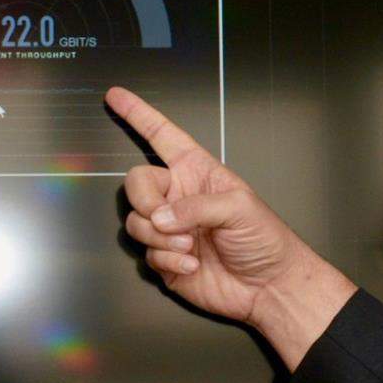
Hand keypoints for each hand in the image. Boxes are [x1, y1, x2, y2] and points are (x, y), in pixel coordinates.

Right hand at [107, 86, 354, 367]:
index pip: (161, 135)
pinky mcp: (165, 261)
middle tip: (166, 221)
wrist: (268, 286)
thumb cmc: (264, 238)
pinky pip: (146, 255)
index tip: (114, 96)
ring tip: (191, 249)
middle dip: (146, 203)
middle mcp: (178, 197)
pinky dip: (167, 262)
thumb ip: (195, 206)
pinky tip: (192, 267)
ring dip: (160, 239)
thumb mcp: (238, 207)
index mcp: (196, 172)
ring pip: (136, 223)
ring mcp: (170, 229)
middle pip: (136, 184)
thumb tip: (160, 218)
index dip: (137, 115)